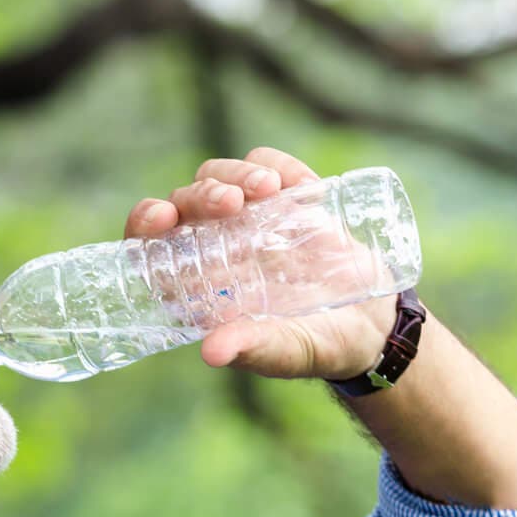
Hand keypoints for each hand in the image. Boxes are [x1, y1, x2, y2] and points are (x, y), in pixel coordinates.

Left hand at [123, 147, 397, 382]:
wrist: (372, 325)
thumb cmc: (318, 346)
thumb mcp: (287, 351)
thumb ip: (254, 349)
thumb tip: (211, 353)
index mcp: (199, 285)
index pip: (150, 247)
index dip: (145, 225)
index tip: (162, 218)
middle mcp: (215, 247)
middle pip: (184, 203)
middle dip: (199, 195)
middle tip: (229, 203)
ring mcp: (250, 219)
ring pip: (219, 175)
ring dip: (235, 174)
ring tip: (266, 189)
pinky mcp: (287, 199)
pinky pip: (267, 163)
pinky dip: (275, 163)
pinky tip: (295, 184)